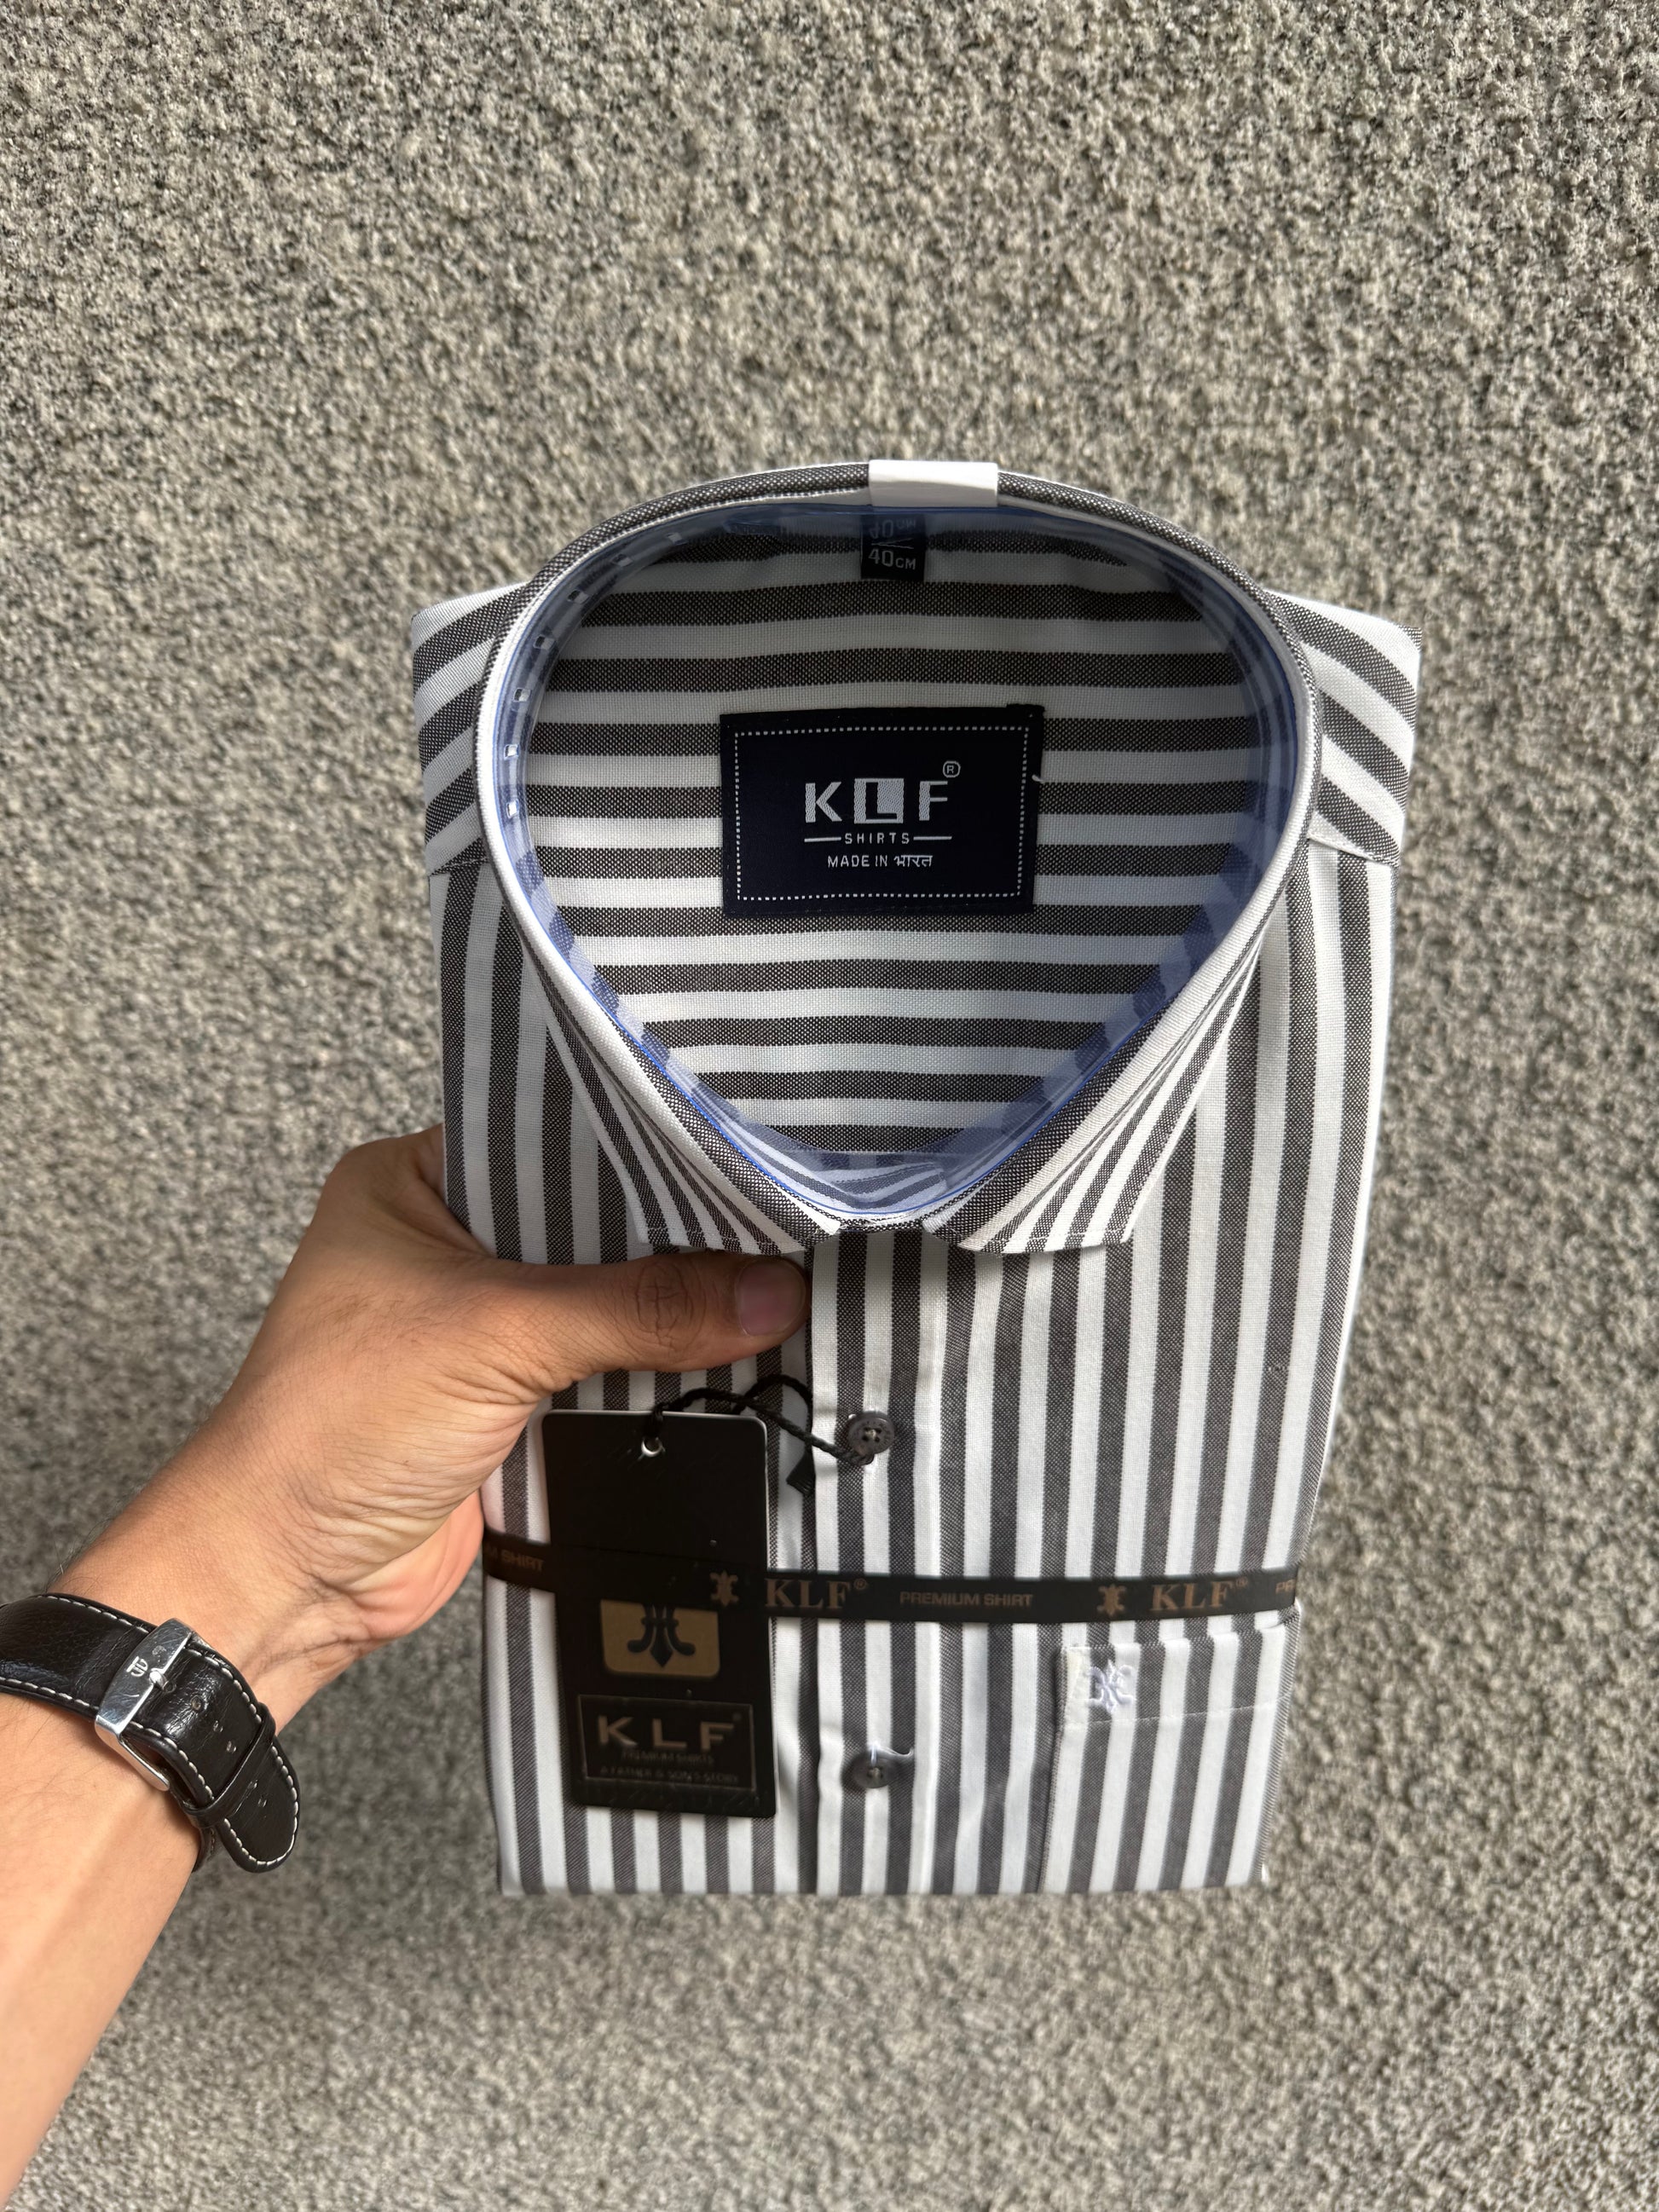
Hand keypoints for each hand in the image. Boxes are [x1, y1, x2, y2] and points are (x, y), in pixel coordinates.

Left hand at [58, 1127, 809, 1726]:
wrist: (286, 1576)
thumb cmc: (331, 1425)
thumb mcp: (500, 1335)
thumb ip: (642, 1307)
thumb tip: (770, 1291)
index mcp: (416, 1182)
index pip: (559, 1140)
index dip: (650, 1151)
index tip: (747, 1155)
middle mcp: (449, 1246)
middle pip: (595, 1226)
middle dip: (679, 1239)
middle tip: (784, 1228)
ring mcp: (481, 1329)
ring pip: (609, 1303)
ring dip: (676, 1314)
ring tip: (784, 1291)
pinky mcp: (511, 1404)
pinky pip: (608, 1373)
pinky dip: (661, 1375)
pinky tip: (737, 1360)